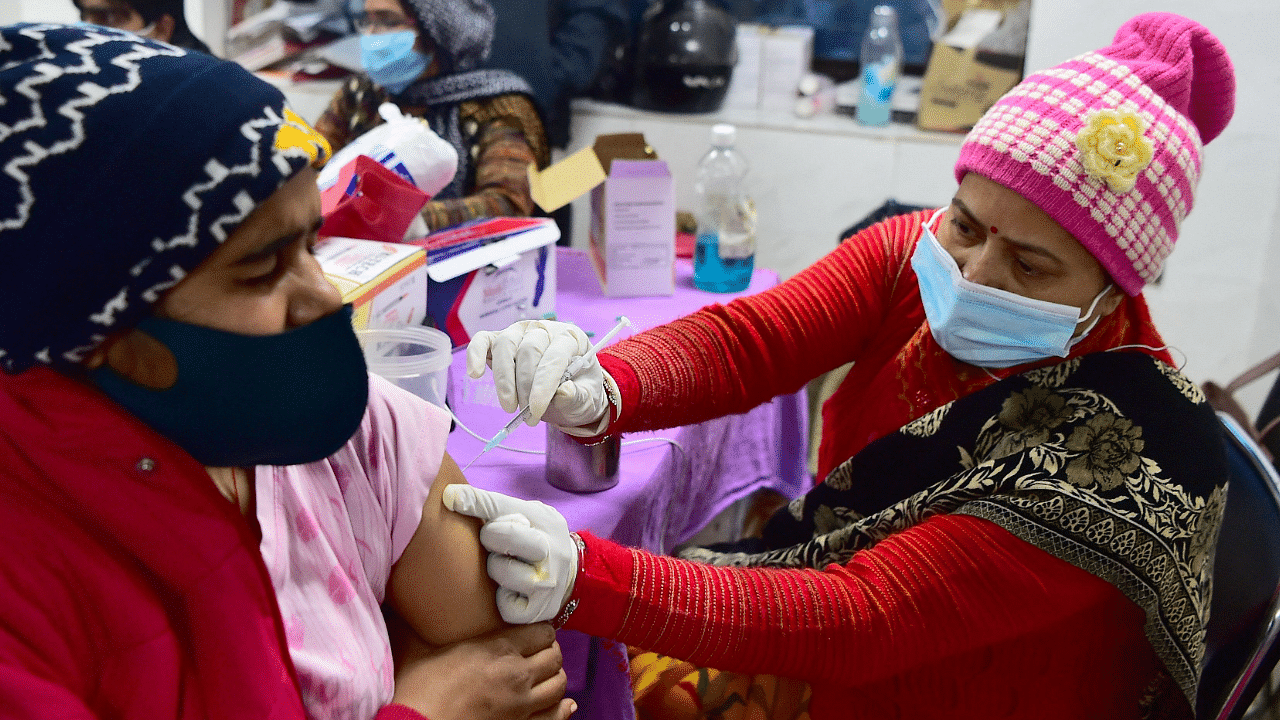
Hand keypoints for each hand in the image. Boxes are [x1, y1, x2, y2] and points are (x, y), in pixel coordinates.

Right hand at [390, 622, 574, 719]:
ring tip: (546, 675)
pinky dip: (563, 709)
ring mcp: (521, 705)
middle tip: (540, 652)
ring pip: (559, 685)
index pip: (541, 632)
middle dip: (550, 652)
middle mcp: (516, 674)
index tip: (534, 632)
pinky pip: (555, 716)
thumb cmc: (415, 691)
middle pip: (554, 657)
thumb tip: (399, 604)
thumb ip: (415, 625)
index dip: (541, 631)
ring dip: (556, 678)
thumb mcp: (416, 649)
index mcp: (497, 649)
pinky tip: (565, 705)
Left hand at [443, 484, 577, 623]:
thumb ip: (489, 504)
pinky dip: (502, 599)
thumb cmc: (535, 538)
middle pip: (506, 536)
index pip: (504, 507)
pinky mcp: (539, 611)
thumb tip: (449, 495)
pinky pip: (505, 606)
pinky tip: (509, 590)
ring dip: (495, 569)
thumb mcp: (522, 513)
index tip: (451, 498)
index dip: (476, 503)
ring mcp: (547, 584)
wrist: (568, 576)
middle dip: (491, 537)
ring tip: (503, 567)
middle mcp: (552, 552)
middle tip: (494, 542)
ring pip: (502, 571)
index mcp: (546, 522)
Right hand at [466, 320, 609, 432]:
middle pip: (529, 351)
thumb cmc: (577, 391)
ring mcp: (521, 332)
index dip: (544, 384)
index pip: (555, 356)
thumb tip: (564, 392)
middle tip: (527, 416)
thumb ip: (577, 396)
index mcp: (571, 339)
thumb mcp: (586, 398)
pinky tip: (474, 374)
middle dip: (525, 387)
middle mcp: (544, 329)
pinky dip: (475, 354)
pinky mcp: (499, 339)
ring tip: (509, 406)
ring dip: (504, 379)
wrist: (567, 390)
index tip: (537, 409)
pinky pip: (483, 340)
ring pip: (506, 345)